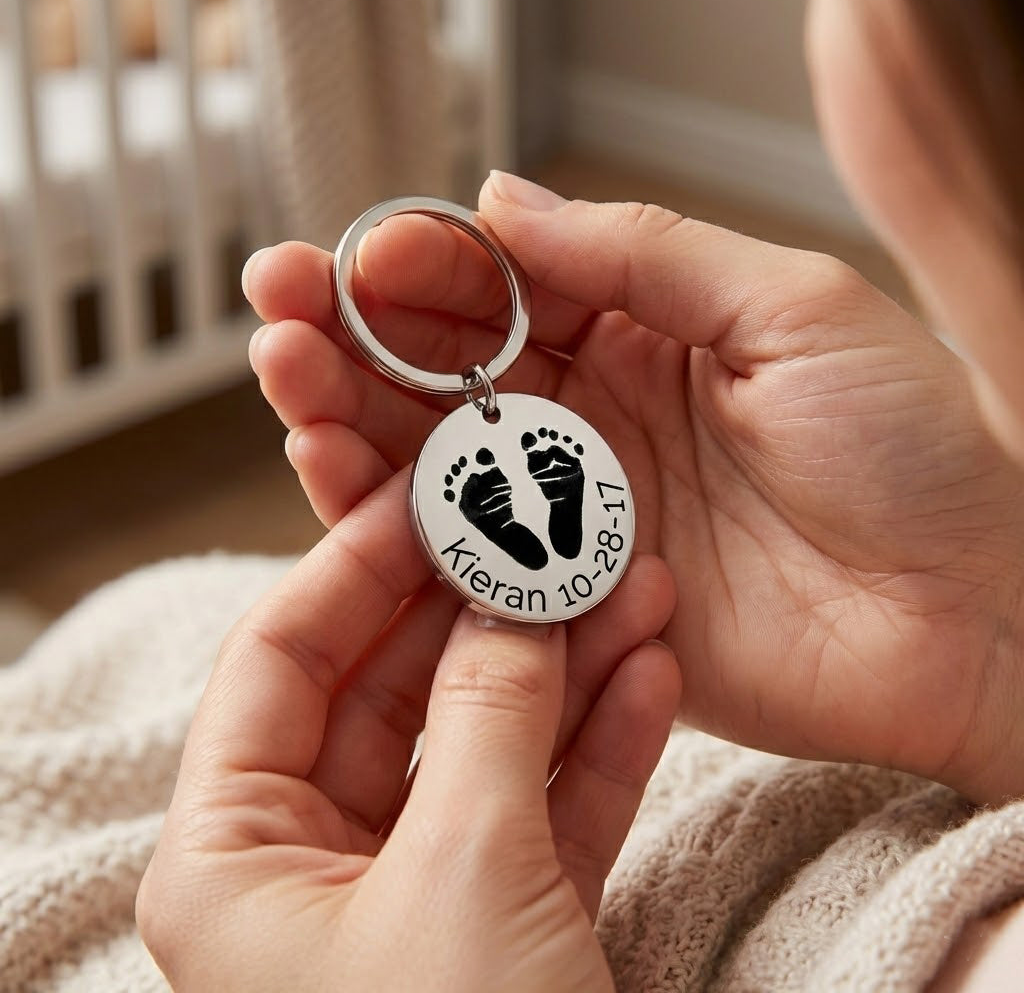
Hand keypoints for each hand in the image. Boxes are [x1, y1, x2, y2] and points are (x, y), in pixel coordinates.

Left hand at [136, 473, 679, 991]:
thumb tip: (511, 599)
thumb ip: (489, 716)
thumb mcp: (465, 873)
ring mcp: (419, 895)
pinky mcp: (507, 925)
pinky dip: (601, 744)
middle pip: (401, 691)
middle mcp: (315, 869)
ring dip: (564, 666)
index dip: (357, 565)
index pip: (281, 659)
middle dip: (486, 610)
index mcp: (236, 858)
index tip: (430, 495)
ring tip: (630, 585)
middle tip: (550, 531)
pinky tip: (651, 672)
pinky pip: (548, 808)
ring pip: (489, 742)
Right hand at [244, 172, 1023, 803]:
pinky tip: (336, 477)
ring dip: (351, 421)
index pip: (504, 290)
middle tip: (278, 308)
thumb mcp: (793, 307)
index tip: (354, 257)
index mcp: (644, 335)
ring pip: (434, 463)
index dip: (423, 270)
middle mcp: (594, 422)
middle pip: (445, 375)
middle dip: (354, 338)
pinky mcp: (570, 605)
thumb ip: (644, 254)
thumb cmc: (913, 454)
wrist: (969, 617)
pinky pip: (465, 563)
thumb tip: (504, 197)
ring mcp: (575, 516)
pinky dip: (395, 525)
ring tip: (286, 380)